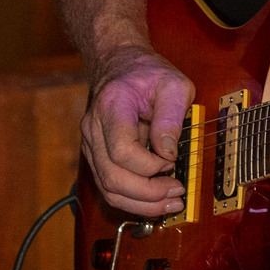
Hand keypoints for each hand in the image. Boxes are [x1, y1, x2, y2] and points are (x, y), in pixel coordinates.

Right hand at [84, 46, 190, 219]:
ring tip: (170, 202)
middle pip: (112, 177)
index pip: (122, 151)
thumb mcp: (172, 85)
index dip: (149, 165)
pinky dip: (133, 199)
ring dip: (141, 203)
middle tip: (177, 191)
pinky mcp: (98, 156)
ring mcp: (92, 145)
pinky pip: (110, 187)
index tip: (171, 160)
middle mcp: (94, 129)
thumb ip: (171, 117)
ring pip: (109, 189)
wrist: (121, 66)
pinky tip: (155, 200)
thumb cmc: (148, 74)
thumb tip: (168, 153)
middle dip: (148, 193)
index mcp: (111, 107)